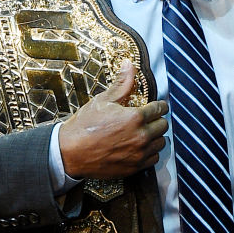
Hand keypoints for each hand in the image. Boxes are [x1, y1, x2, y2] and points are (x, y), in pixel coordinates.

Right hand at [59, 60, 167, 178]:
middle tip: (147, 119)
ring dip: (155, 137)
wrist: (70, 153)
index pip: (160, 109)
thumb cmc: (84, 126)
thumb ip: (122, 83)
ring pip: (161, 143)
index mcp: (135, 117)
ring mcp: (139, 154)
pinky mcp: (135, 167)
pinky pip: (154, 159)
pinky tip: (139, 147)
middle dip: (157, 120)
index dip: (159, 105)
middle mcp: (141, 136)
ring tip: (143, 133)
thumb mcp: (102, 100)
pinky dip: (150, 153)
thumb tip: (130, 64)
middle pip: (163, 126)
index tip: (156, 106)